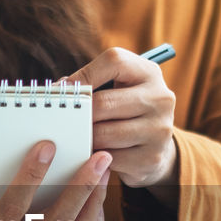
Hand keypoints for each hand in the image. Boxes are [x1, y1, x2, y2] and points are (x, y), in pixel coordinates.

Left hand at [67, 47, 178, 189]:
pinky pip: (109, 158)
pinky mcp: (152, 157)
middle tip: (64, 120)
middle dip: (79, 114)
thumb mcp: (118, 87)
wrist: (156, 144)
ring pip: (104, 134)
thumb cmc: (127, 110)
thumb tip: (59, 90)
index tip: (64, 90)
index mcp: (149, 73)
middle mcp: (160, 98)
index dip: (83, 74)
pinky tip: (93, 153)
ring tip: (79, 136)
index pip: (113, 62)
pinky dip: (96, 157)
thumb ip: (92, 83)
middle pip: (103, 102)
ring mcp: (159, 129)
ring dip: (86, 138)